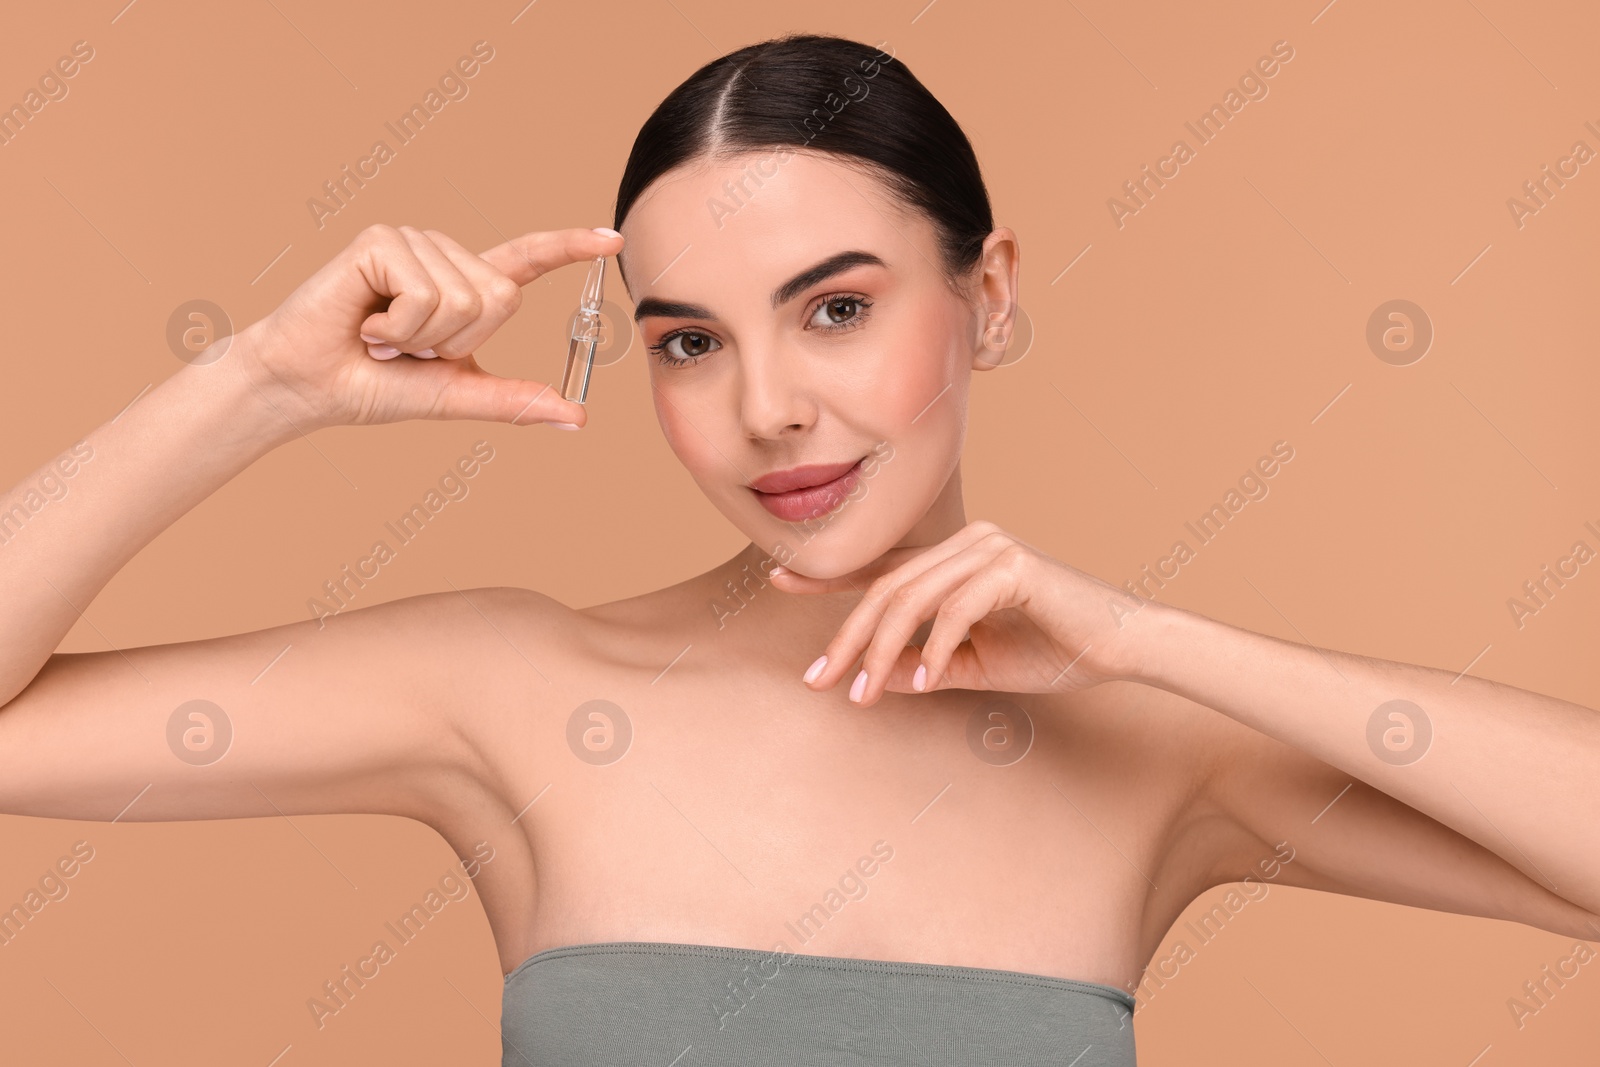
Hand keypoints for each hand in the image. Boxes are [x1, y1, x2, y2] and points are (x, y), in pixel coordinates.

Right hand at [232, 224, 622, 430]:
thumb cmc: (374, 387)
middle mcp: (443, 255)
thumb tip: (577, 418)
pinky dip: (399, 327)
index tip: (613, 240)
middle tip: (408, 349)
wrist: (309, 388)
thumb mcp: (456, 394)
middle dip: (458, 342)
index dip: (569, 249)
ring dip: (423, 338)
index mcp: (465, 286)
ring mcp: (413, 242)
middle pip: (502, 299)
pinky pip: (426, 294)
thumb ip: (515, 401)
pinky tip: (367, 324)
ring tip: (383, 337)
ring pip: (465, 299)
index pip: (527, 260)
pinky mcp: (382, 241)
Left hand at [779, 520, 1158, 705]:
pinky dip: (936, 647)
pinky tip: (929, 680)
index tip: (779, 582)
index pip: (883, 569)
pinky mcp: (1013, 565)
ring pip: (911, 598)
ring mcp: (989, 547)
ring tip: (864, 694)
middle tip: (820, 681)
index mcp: (956, 557)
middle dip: (847, 639)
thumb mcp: (975, 666)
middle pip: (887, 589)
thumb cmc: (1055, 652)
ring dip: (882, 650)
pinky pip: (955, 609)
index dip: (828, 578)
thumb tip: (877, 677)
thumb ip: (925, 667)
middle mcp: (968, 541)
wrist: (1122, 645)